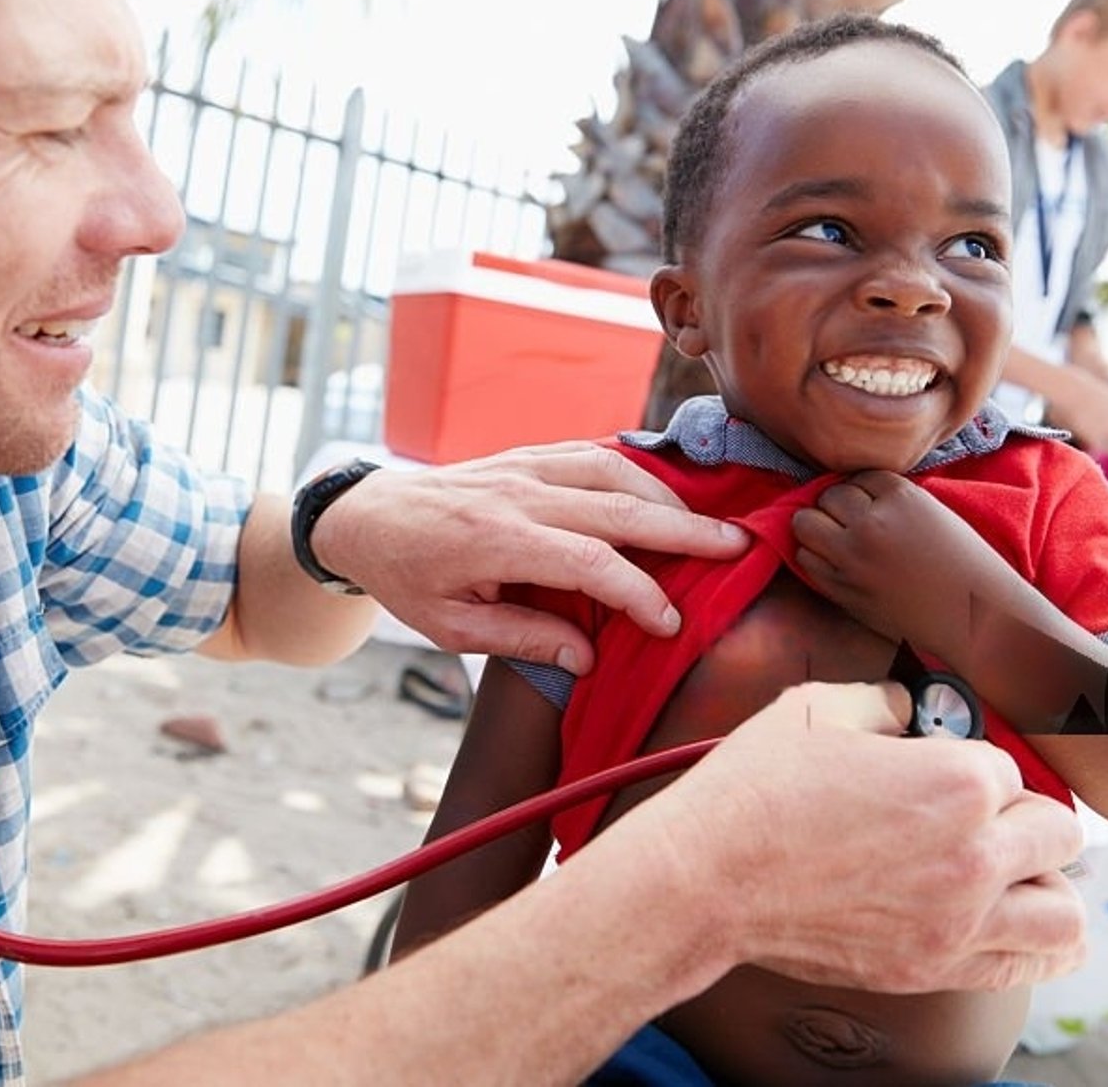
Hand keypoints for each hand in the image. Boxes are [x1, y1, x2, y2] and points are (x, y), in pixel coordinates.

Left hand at [308, 442, 749, 669]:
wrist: (368, 516)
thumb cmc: (408, 579)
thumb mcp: (451, 628)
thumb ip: (522, 639)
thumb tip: (588, 657)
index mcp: (497, 541)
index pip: (590, 563)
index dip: (639, 593)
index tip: (670, 624)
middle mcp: (518, 495)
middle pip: (618, 507)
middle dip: (684, 530)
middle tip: (739, 547)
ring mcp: (523, 466)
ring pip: (613, 470)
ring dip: (668, 496)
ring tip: (710, 525)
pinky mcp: (526, 453)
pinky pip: (592, 452)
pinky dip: (635, 469)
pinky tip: (664, 492)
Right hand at [629, 683, 1086, 992]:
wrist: (709, 877)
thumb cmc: (755, 791)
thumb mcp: (818, 708)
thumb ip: (884, 702)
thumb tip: (906, 710)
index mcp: (956, 780)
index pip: (1011, 769)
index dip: (975, 765)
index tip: (943, 771)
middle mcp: (974, 853)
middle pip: (1057, 834)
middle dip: (1024, 818)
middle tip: (987, 819)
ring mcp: (959, 920)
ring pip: (1065, 912)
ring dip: (1048, 885)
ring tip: (1016, 877)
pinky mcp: (934, 967)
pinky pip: (1028, 967)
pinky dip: (1040, 948)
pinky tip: (1022, 928)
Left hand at [791, 471, 1012, 654]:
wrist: (972, 617)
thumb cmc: (962, 563)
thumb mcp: (933, 512)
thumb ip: (892, 499)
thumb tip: (851, 490)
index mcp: (901, 498)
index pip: (858, 476)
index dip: (864, 491)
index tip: (876, 505)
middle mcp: (872, 524)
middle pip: (828, 496)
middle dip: (838, 504)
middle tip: (855, 520)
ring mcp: (853, 558)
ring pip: (804, 523)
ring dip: (817, 526)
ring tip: (838, 536)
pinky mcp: (842, 588)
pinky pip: (805, 559)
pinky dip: (813, 554)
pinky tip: (835, 559)